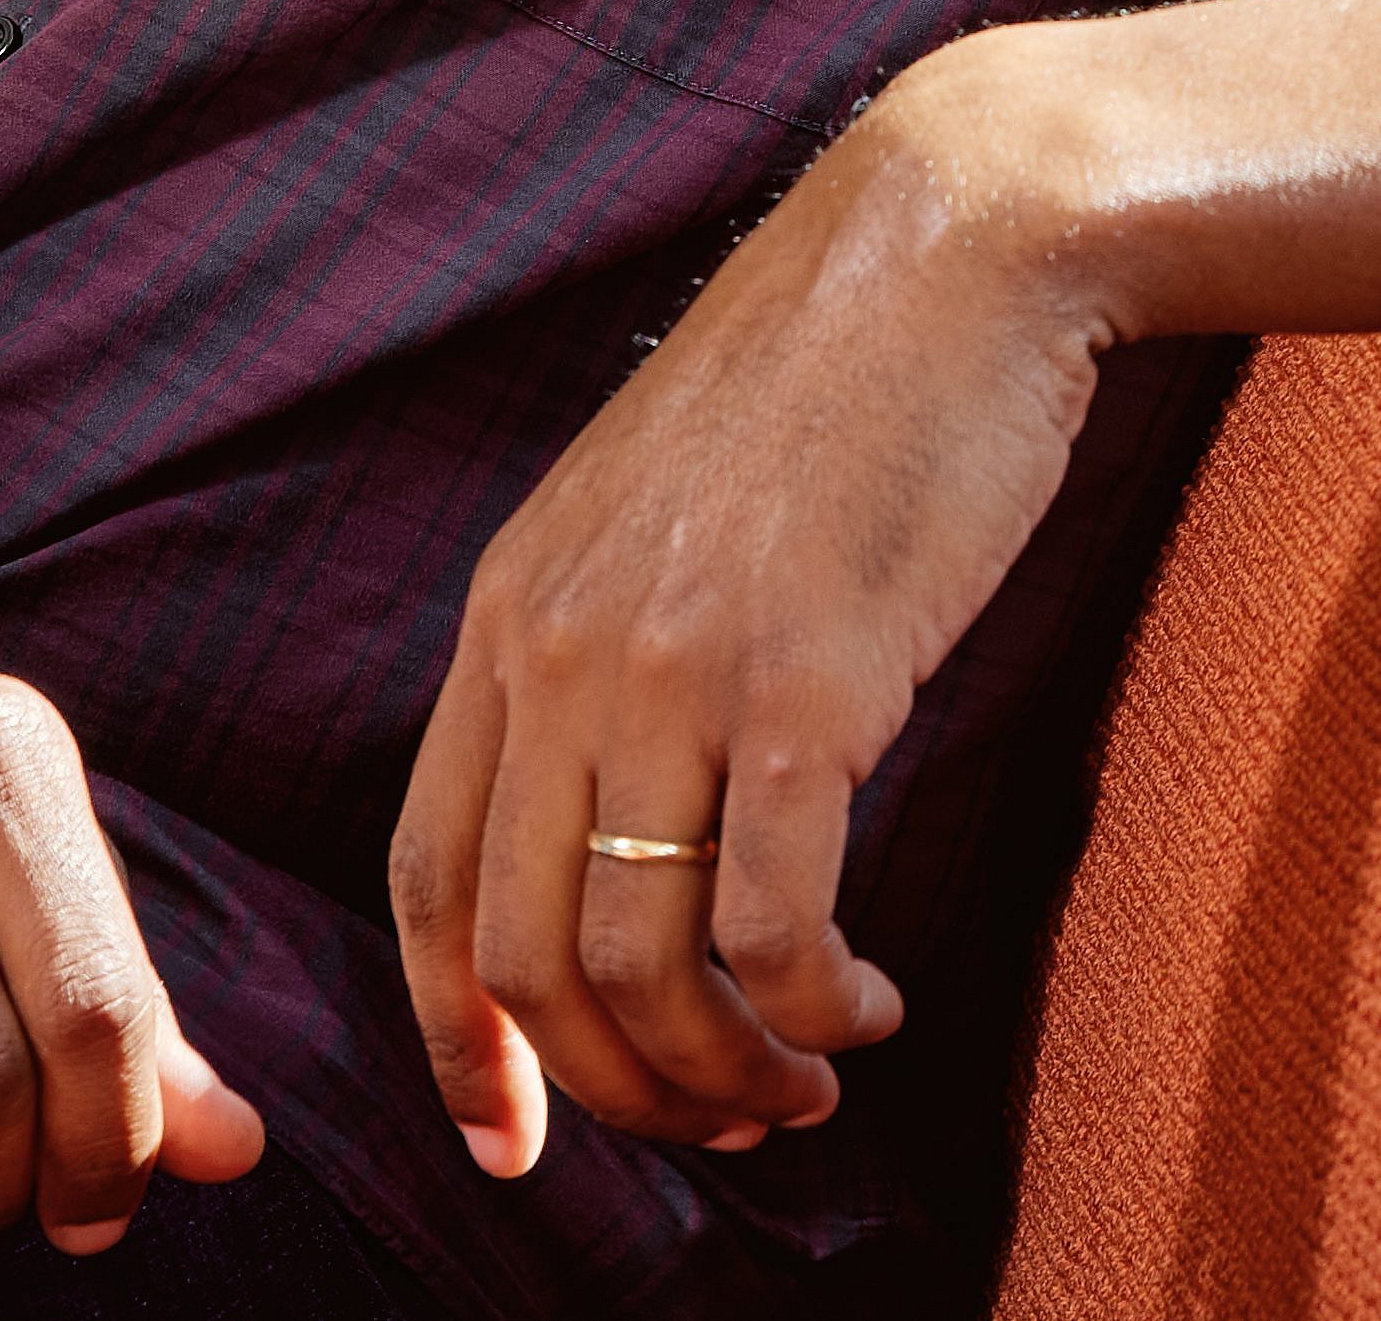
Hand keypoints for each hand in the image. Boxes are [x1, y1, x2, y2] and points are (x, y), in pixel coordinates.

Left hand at [388, 62, 1114, 1173]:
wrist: (956, 241)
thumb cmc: (839, 378)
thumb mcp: (659, 506)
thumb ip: (612, 645)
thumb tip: (627, 820)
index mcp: (509, 611)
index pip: (425, 882)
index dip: (460, 1037)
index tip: (517, 1138)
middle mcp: (559, 653)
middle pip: (524, 956)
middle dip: (616, 1088)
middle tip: (718, 1125)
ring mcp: (673, 672)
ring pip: (640, 967)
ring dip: (724, 1072)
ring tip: (806, 1080)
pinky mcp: (806, 687)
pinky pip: (773, 925)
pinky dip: (815, 1006)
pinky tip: (870, 1006)